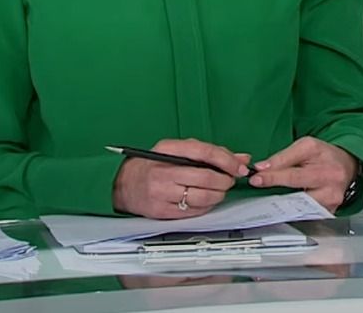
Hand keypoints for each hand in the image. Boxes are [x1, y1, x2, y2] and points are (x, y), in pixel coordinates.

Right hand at [112, 138, 251, 218]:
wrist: (123, 184)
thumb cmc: (151, 164)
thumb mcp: (174, 150)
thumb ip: (207, 153)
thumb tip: (239, 158)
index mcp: (167, 150)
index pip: (203, 152)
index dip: (226, 160)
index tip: (239, 166)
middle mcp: (164, 171)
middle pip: (206, 177)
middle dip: (225, 180)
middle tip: (230, 179)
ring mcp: (162, 193)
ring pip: (203, 197)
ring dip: (219, 195)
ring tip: (220, 190)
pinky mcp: (163, 211)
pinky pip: (194, 211)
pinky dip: (207, 206)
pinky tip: (207, 200)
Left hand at [248, 137, 356, 211]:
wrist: (346, 164)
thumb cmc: (324, 155)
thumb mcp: (304, 146)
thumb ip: (282, 157)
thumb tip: (262, 168)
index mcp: (322, 162)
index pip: (293, 171)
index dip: (272, 176)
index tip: (256, 178)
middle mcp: (330, 181)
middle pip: (297, 192)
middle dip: (275, 193)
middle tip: (259, 190)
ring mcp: (332, 199)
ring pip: (302, 207)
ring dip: (283, 205)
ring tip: (269, 201)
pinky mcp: (331, 211)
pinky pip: (309, 213)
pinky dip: (295, 211)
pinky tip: (284, 207)